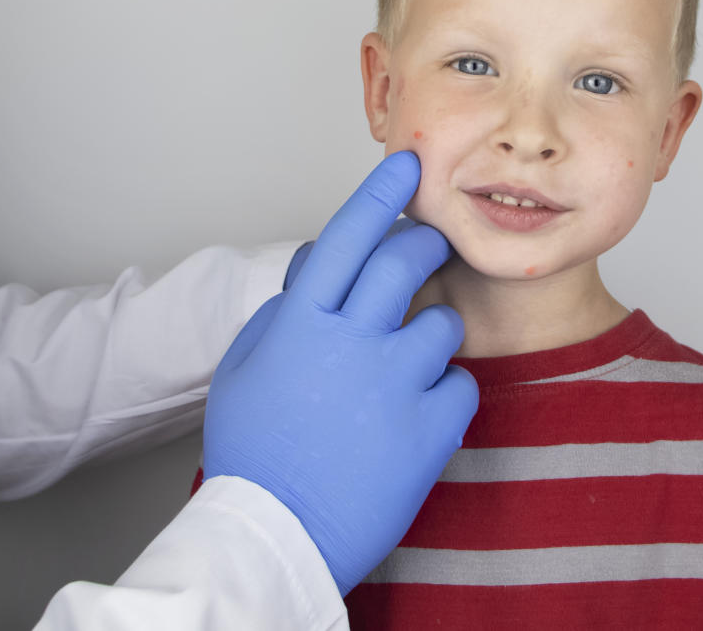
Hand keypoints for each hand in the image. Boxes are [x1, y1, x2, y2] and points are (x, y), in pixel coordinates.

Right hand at [203, 151, 478, 594]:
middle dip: (424, 244)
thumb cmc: (254, 456)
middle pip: (405, 262)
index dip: (380, 195)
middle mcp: (350, 343)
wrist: (278, 537)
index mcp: (300, 325)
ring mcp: (394, 385)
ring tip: (408, 364)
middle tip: (429, 248)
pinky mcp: (429, 430)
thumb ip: (280, 317)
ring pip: (442, 325)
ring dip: (432, 332)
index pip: (348, 237)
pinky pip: (461, 385)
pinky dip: (445, 392)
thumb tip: (311, 279)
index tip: (409, 165)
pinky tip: (415, 414)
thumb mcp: (241, 372)